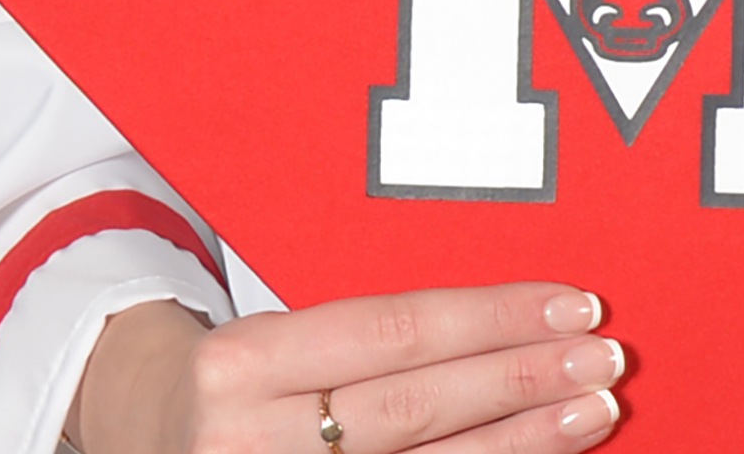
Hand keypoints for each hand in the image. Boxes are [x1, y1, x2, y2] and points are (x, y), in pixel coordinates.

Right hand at [68, 284, 621, 453]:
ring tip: (592, 412)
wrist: (140, 437)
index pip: (395, 332)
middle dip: (522, 379)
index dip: (492, 317)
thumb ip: (370, 340)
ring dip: (520, 441)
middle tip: (603, 357)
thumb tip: (504, 323)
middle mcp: (252, 438)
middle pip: (417, 406)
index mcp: (246, 363)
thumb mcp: (275, 343)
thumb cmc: (232, 382)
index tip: (571, 303)